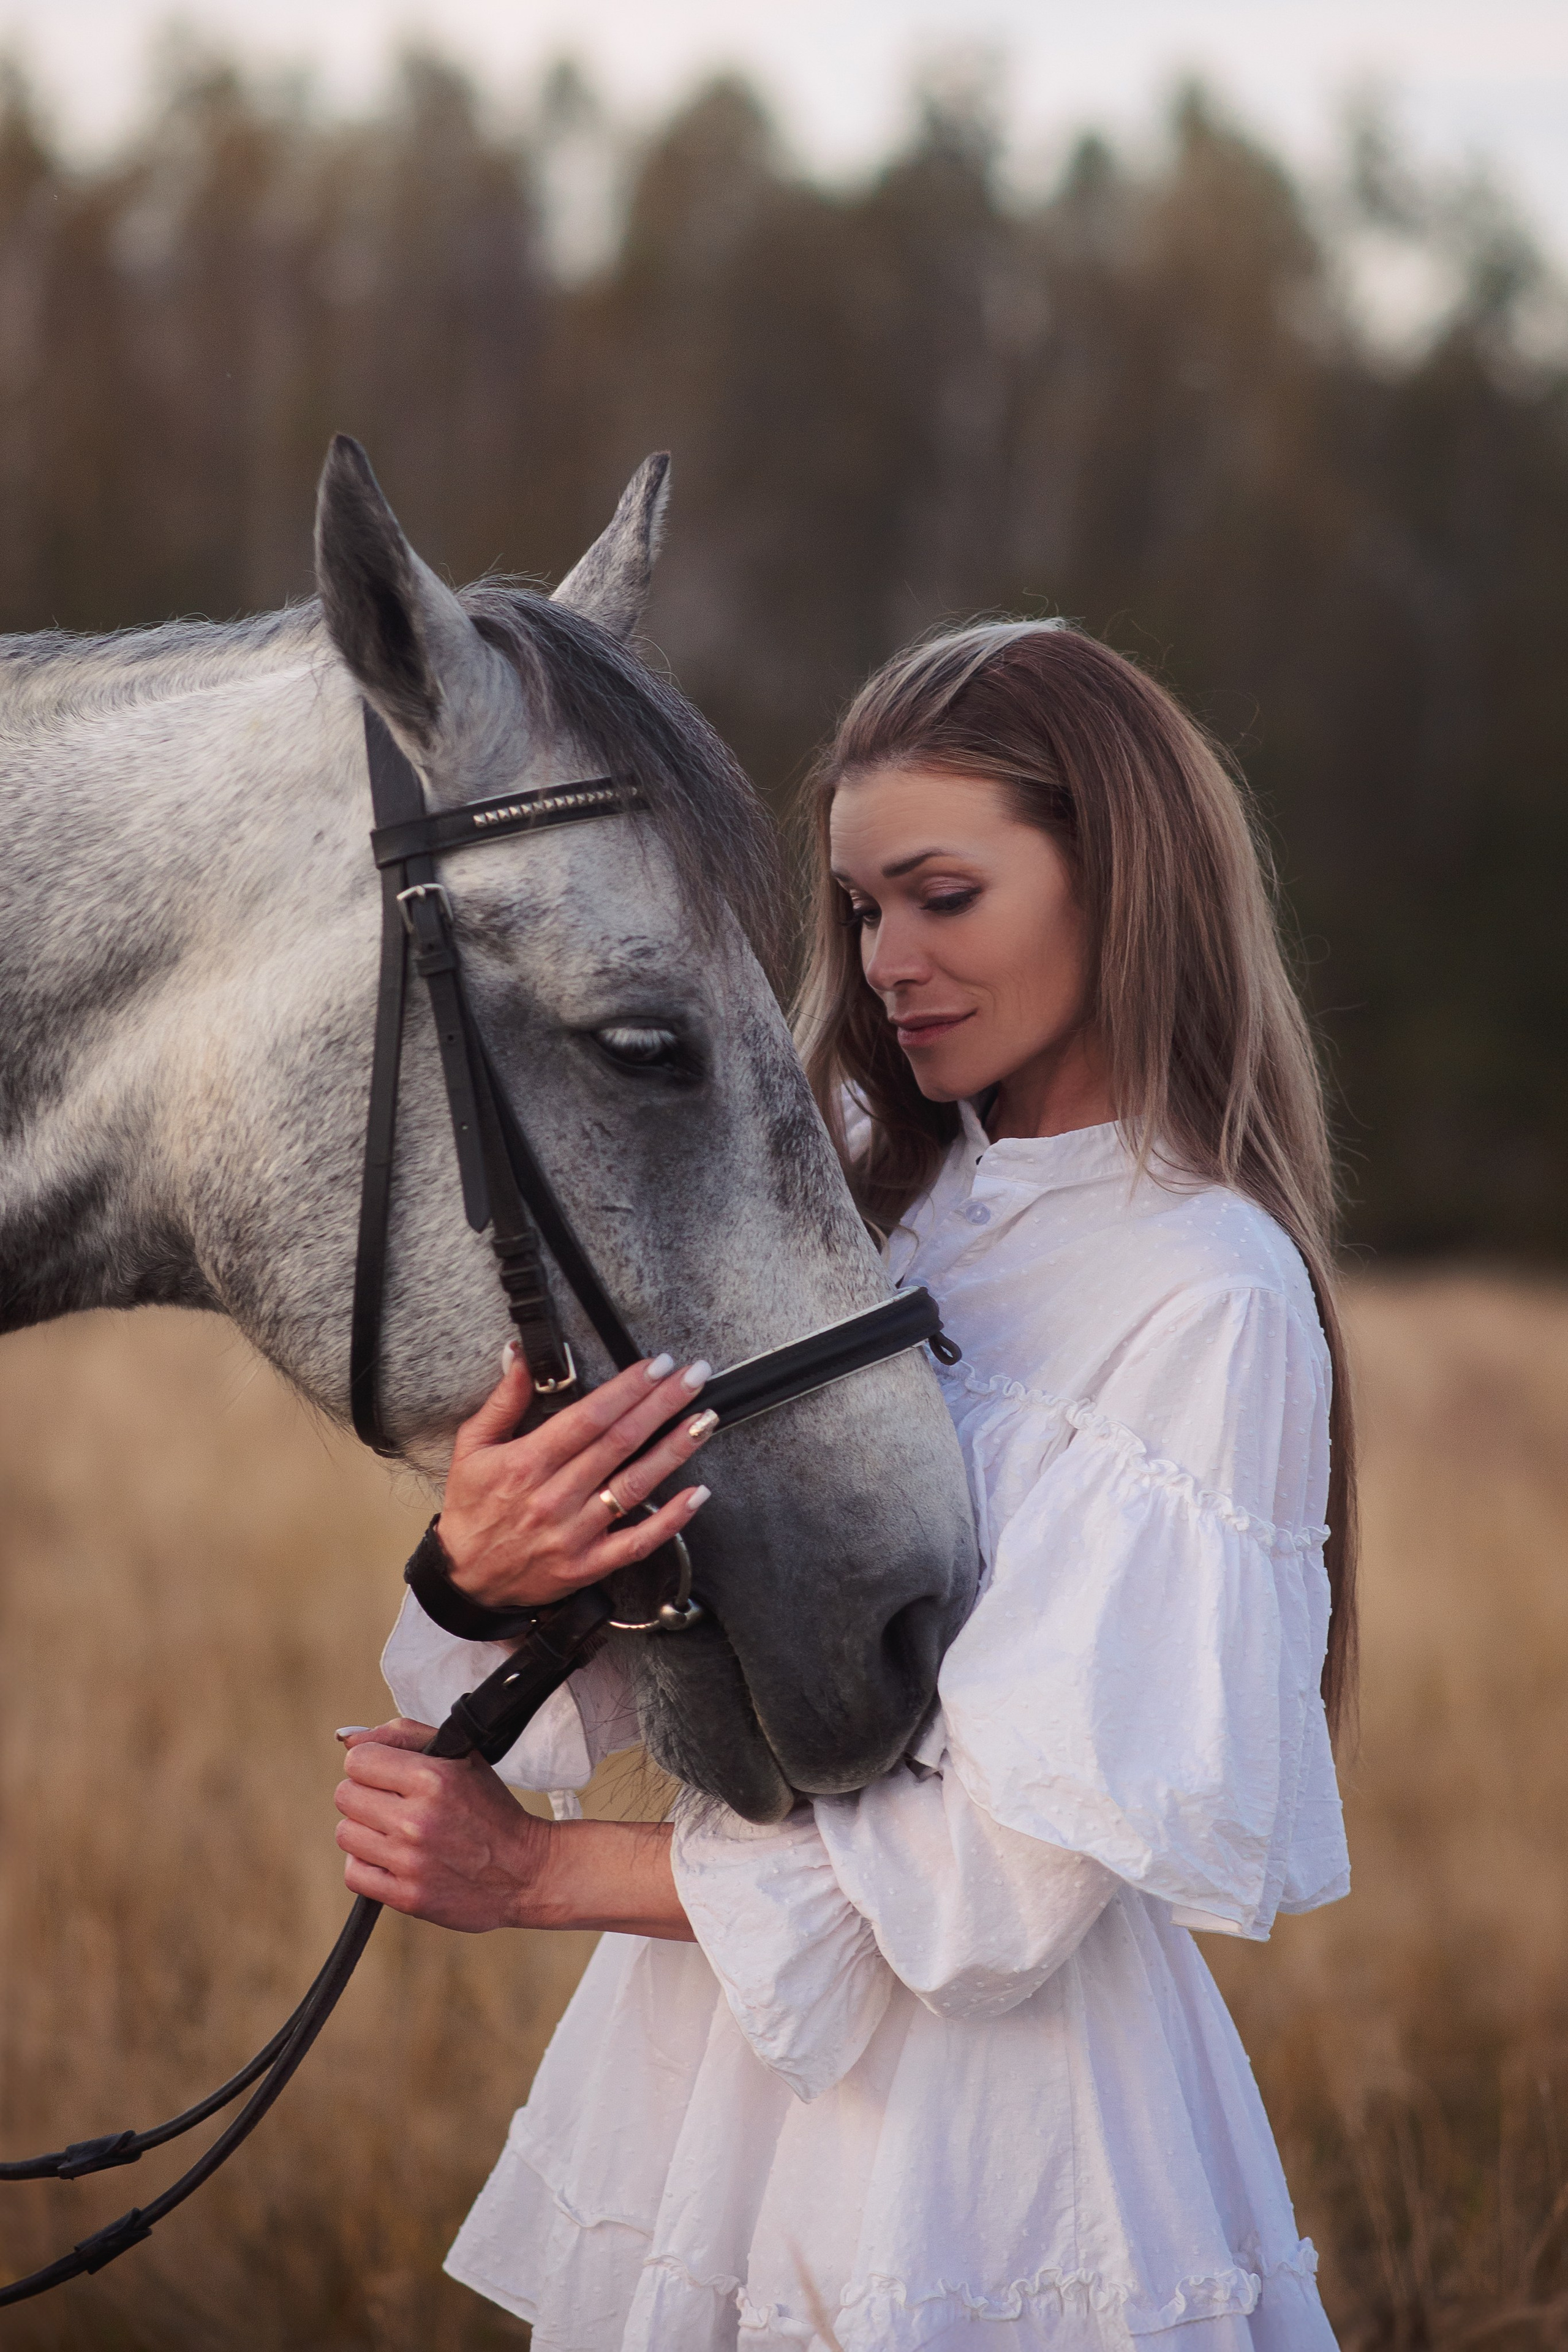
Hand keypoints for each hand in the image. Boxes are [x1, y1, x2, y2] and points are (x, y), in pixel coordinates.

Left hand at [333, 1720, 692, 1940]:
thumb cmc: (490, 1810)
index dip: (371, 1763)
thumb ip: (403, 1735)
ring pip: (345, 1833)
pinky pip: (354, 1873)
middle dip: (366, 1794)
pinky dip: (368, 1865)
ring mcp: (411, 1861)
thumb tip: (347, 1737)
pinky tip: (393, 1858)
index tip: (388, 1774)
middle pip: (345, 1795)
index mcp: (433, 1777)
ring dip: (365, 1830)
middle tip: (393, 1803)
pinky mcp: (407, 1897)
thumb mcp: (461, 1756)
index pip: (358, 1759)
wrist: (526, 1872)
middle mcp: (418, 1819)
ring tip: (395, 1832)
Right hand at [437, 1344, 716, 1611]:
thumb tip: (520, 1356)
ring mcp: (575, 1533)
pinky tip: (698, 1493)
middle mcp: (555, 1496)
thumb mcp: (472, 1447)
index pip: (589, 1417)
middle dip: (662, 1405)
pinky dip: (672, 1520)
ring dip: (675, 1450)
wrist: (466, 1579)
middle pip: (620, 1442)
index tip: (657, 1365)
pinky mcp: (589, 1564)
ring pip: (635, 1485)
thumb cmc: (472, 1508)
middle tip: (694, 1377)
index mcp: (527, 1463)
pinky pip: (638, 1542)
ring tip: (705, 1420)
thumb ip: (502, 1401)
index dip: (628, 1389)